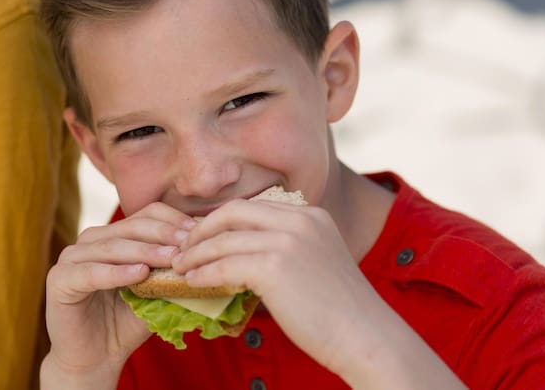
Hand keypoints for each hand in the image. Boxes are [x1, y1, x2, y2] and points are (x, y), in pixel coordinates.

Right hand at [41, 203, 194, 388]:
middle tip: (187, 244)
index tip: (196, 232)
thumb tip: (207, 253)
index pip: (145, 215)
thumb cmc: (126, 323)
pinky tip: (139, 274)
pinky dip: (117, 272)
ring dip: (144, 251)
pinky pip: (91, 272)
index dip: (171, 220)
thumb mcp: (156, 292)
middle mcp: (90, 241)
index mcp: (113, 236)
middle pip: (130, 227)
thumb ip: (172, 271)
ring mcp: (71, 258)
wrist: (96, 358)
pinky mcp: (58, 280)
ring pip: (112, 247)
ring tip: (170, 258)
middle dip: (162, 235)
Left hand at [170, 198, 381, 369]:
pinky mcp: (275, 267)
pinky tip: (192, 282)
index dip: (220, 221)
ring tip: (179, 266)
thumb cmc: (339, 310)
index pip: (251, 207)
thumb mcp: (316, 261)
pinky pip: (225, 265)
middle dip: (202, 229)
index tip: (202, 237)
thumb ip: (286, 248)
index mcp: (309, 215)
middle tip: (184, 248)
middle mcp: (298, 220)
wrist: (365, 336)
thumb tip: (241, 255)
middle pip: (233, 212)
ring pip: (224, 239)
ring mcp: (287, 241)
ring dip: (195, 254)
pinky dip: (203, 273)